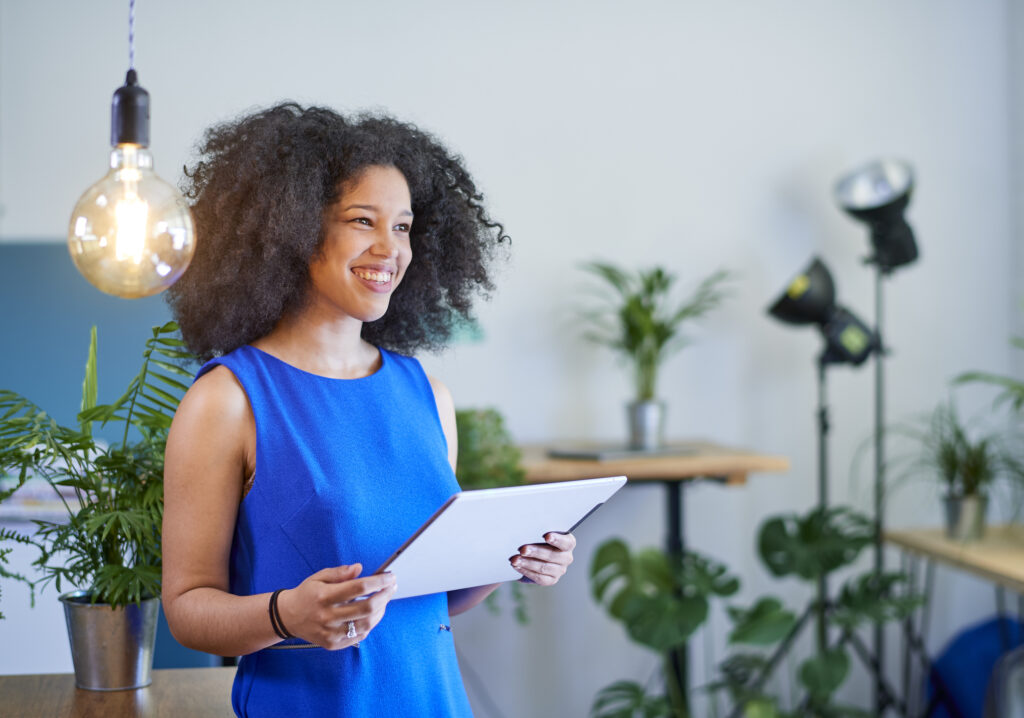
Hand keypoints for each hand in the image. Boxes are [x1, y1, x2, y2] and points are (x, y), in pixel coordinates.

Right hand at [277, 563, 396, 649]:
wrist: (289, 617)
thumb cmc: (307, 594)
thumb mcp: (319, 577)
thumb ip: (340, 572)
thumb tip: (359, 568)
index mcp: (324, 596)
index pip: (358, 588)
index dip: (378, 582)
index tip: (390, 576)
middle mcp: (327, 616)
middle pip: (366, 608)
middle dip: (384, 596)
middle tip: (392, 587)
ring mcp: (330, 633)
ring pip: (366, 624)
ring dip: (381, 611)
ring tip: (384, 600)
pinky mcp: (332, 644)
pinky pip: (359, 635)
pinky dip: (370, 624)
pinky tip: (373, 614)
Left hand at [510, 532, 575, 585]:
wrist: (531, 555)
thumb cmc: (536, 538)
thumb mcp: (540, 533)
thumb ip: (538, 530)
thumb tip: (525, 527)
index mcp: (568, 543)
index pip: (567, 542)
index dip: (557, 539)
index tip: (547, 536)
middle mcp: (566, 557)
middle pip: (553, 555)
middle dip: (536, 552)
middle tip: (523, 549)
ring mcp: (560, 570)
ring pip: (544, 568)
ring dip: (527, 563)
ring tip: (515, 560)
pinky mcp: (551, 580)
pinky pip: (539, 578)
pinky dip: (526, 571)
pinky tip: (517, 567)